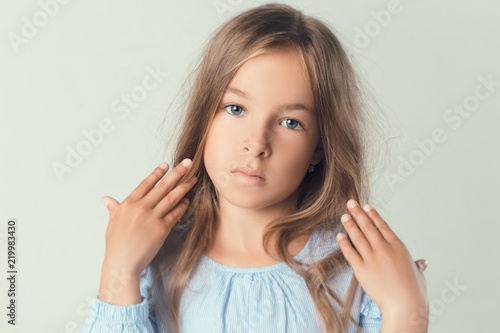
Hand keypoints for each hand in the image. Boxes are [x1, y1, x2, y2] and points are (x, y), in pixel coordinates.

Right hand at [100, 159, 197, 277]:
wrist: (122, 263)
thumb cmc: (116, 244)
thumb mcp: (112, 222)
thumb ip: (113, 208)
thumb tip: (106, 199)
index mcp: (129, 203)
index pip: (146, 183)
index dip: (157, 173)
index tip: (167, 164)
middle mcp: (141, 207)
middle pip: (163, 186)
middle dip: (178, 173)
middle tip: (188, 163)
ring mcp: (153, 217)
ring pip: (172, 197)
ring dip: (184, 187)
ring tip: (193, 179)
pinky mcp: (162, 229)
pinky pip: (175, 213)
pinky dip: (183, 206)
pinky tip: (188, 200)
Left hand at [336, 200, 427, 314]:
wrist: (405, 305)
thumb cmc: (414, 291)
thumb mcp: (418, 273)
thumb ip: (417, 265)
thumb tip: (422, 262)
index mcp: (398, 246)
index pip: (382, 226)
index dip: (373, 215)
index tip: (366, 206)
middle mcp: (384, 249)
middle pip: (368, 227)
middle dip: (358, 213)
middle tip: (350, 203)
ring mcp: (372, 258)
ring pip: (358, 237)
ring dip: (350, 224)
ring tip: (344, 216)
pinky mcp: (362, 269)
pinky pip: (350, 252)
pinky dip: (344, 243)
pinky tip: (339, 235)